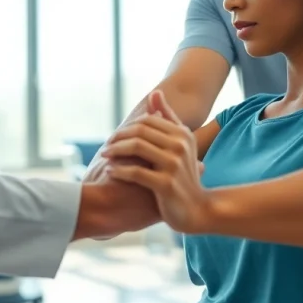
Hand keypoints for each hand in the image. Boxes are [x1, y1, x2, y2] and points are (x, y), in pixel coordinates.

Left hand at [101, 91, 210, 233]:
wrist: (197, 210)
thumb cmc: (184, 176)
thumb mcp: (180, 143)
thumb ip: (167, 118)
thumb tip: (155, 92)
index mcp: (182, 134)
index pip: (148, 120)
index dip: (128, 127)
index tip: (115, 137)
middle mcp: (180, 145)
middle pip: (140, 131)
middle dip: (119, 137)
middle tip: (106, 146)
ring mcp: (174, 164)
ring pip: (137, 147)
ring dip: (116, 150)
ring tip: (105, 156)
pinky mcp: (166, 184)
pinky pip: (136, 172)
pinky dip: (120, 170)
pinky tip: (110, 171)